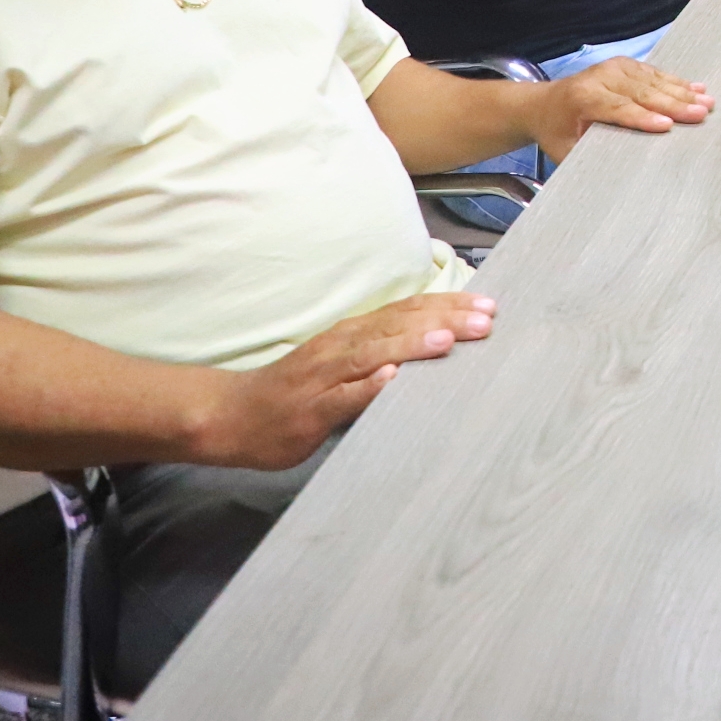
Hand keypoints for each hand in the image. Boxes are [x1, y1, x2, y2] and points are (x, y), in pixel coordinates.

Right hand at [203, 292, 495, 468]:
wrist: (231, 416)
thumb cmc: (297, 391)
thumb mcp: (345, 364)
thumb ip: (384, 353)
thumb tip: (438, 347)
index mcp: (354, 333)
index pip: (408, 310)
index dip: (447, 304)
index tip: (488, 304)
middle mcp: (342, 346)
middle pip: (398, 325)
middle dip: (445, 320)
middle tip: (487, 319)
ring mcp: (325, 376)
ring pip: (373, 353)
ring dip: (412, 345)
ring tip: (449, 340)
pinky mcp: (311, 409)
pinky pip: (343, 396)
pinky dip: (367, 386)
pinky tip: (392, 379)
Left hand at [533, 56, 711, 168]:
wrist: (540, 104)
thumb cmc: (555, 133)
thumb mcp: (565, 151)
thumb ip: (590, 155)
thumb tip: (621, 171)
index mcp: (583, 98)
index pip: (619, 108)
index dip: (644, 117)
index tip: (669, 125)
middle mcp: (600, 77)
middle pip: (642, 91)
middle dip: (675, 103)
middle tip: (702, 113)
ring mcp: (613, 67)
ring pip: (653, 80)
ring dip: (683, 91)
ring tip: (707, 102)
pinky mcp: (624, 64)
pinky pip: (654, 73)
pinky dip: (677, 81)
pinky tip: (697, 87)